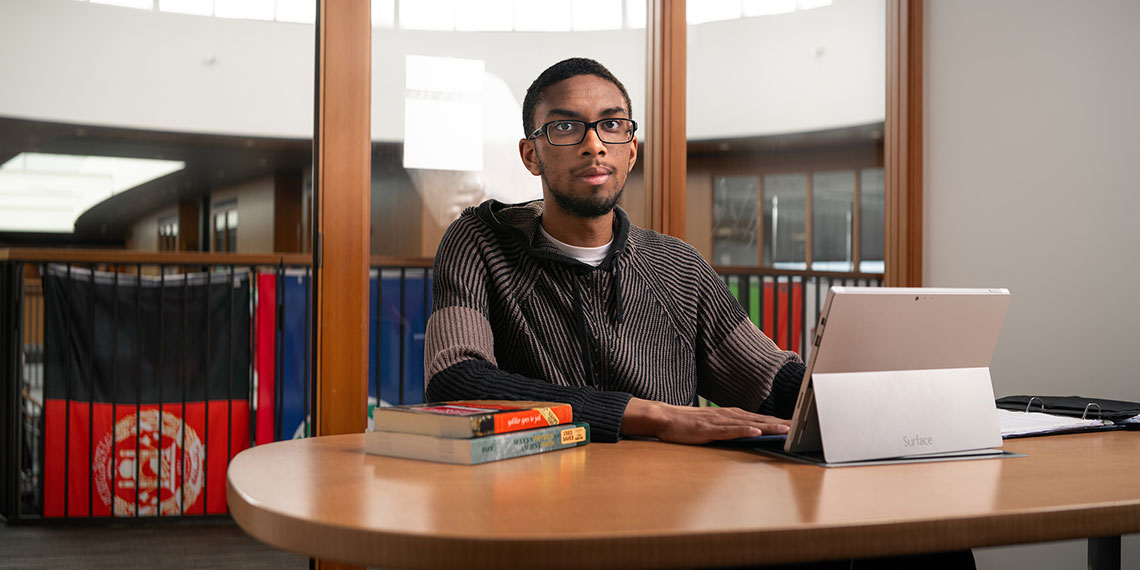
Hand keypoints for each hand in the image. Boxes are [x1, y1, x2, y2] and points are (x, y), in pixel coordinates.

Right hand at [620, 398, 790, 443]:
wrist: (665, 418)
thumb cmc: (689, 424)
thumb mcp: (715, 425)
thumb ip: (733, 427)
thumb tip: (754, 433)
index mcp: (732, 414)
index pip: (761, 418)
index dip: (780, 421)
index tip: (799, 425)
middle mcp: (729, 415)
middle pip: (760, 419)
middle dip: (781, 423)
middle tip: (802, 427)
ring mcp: (719, 421)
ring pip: (748, 424)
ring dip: (768, 426)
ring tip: (786, 429)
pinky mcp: (708, 430)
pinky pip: (728, 430)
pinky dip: (743, 431)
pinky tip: (755, 432)